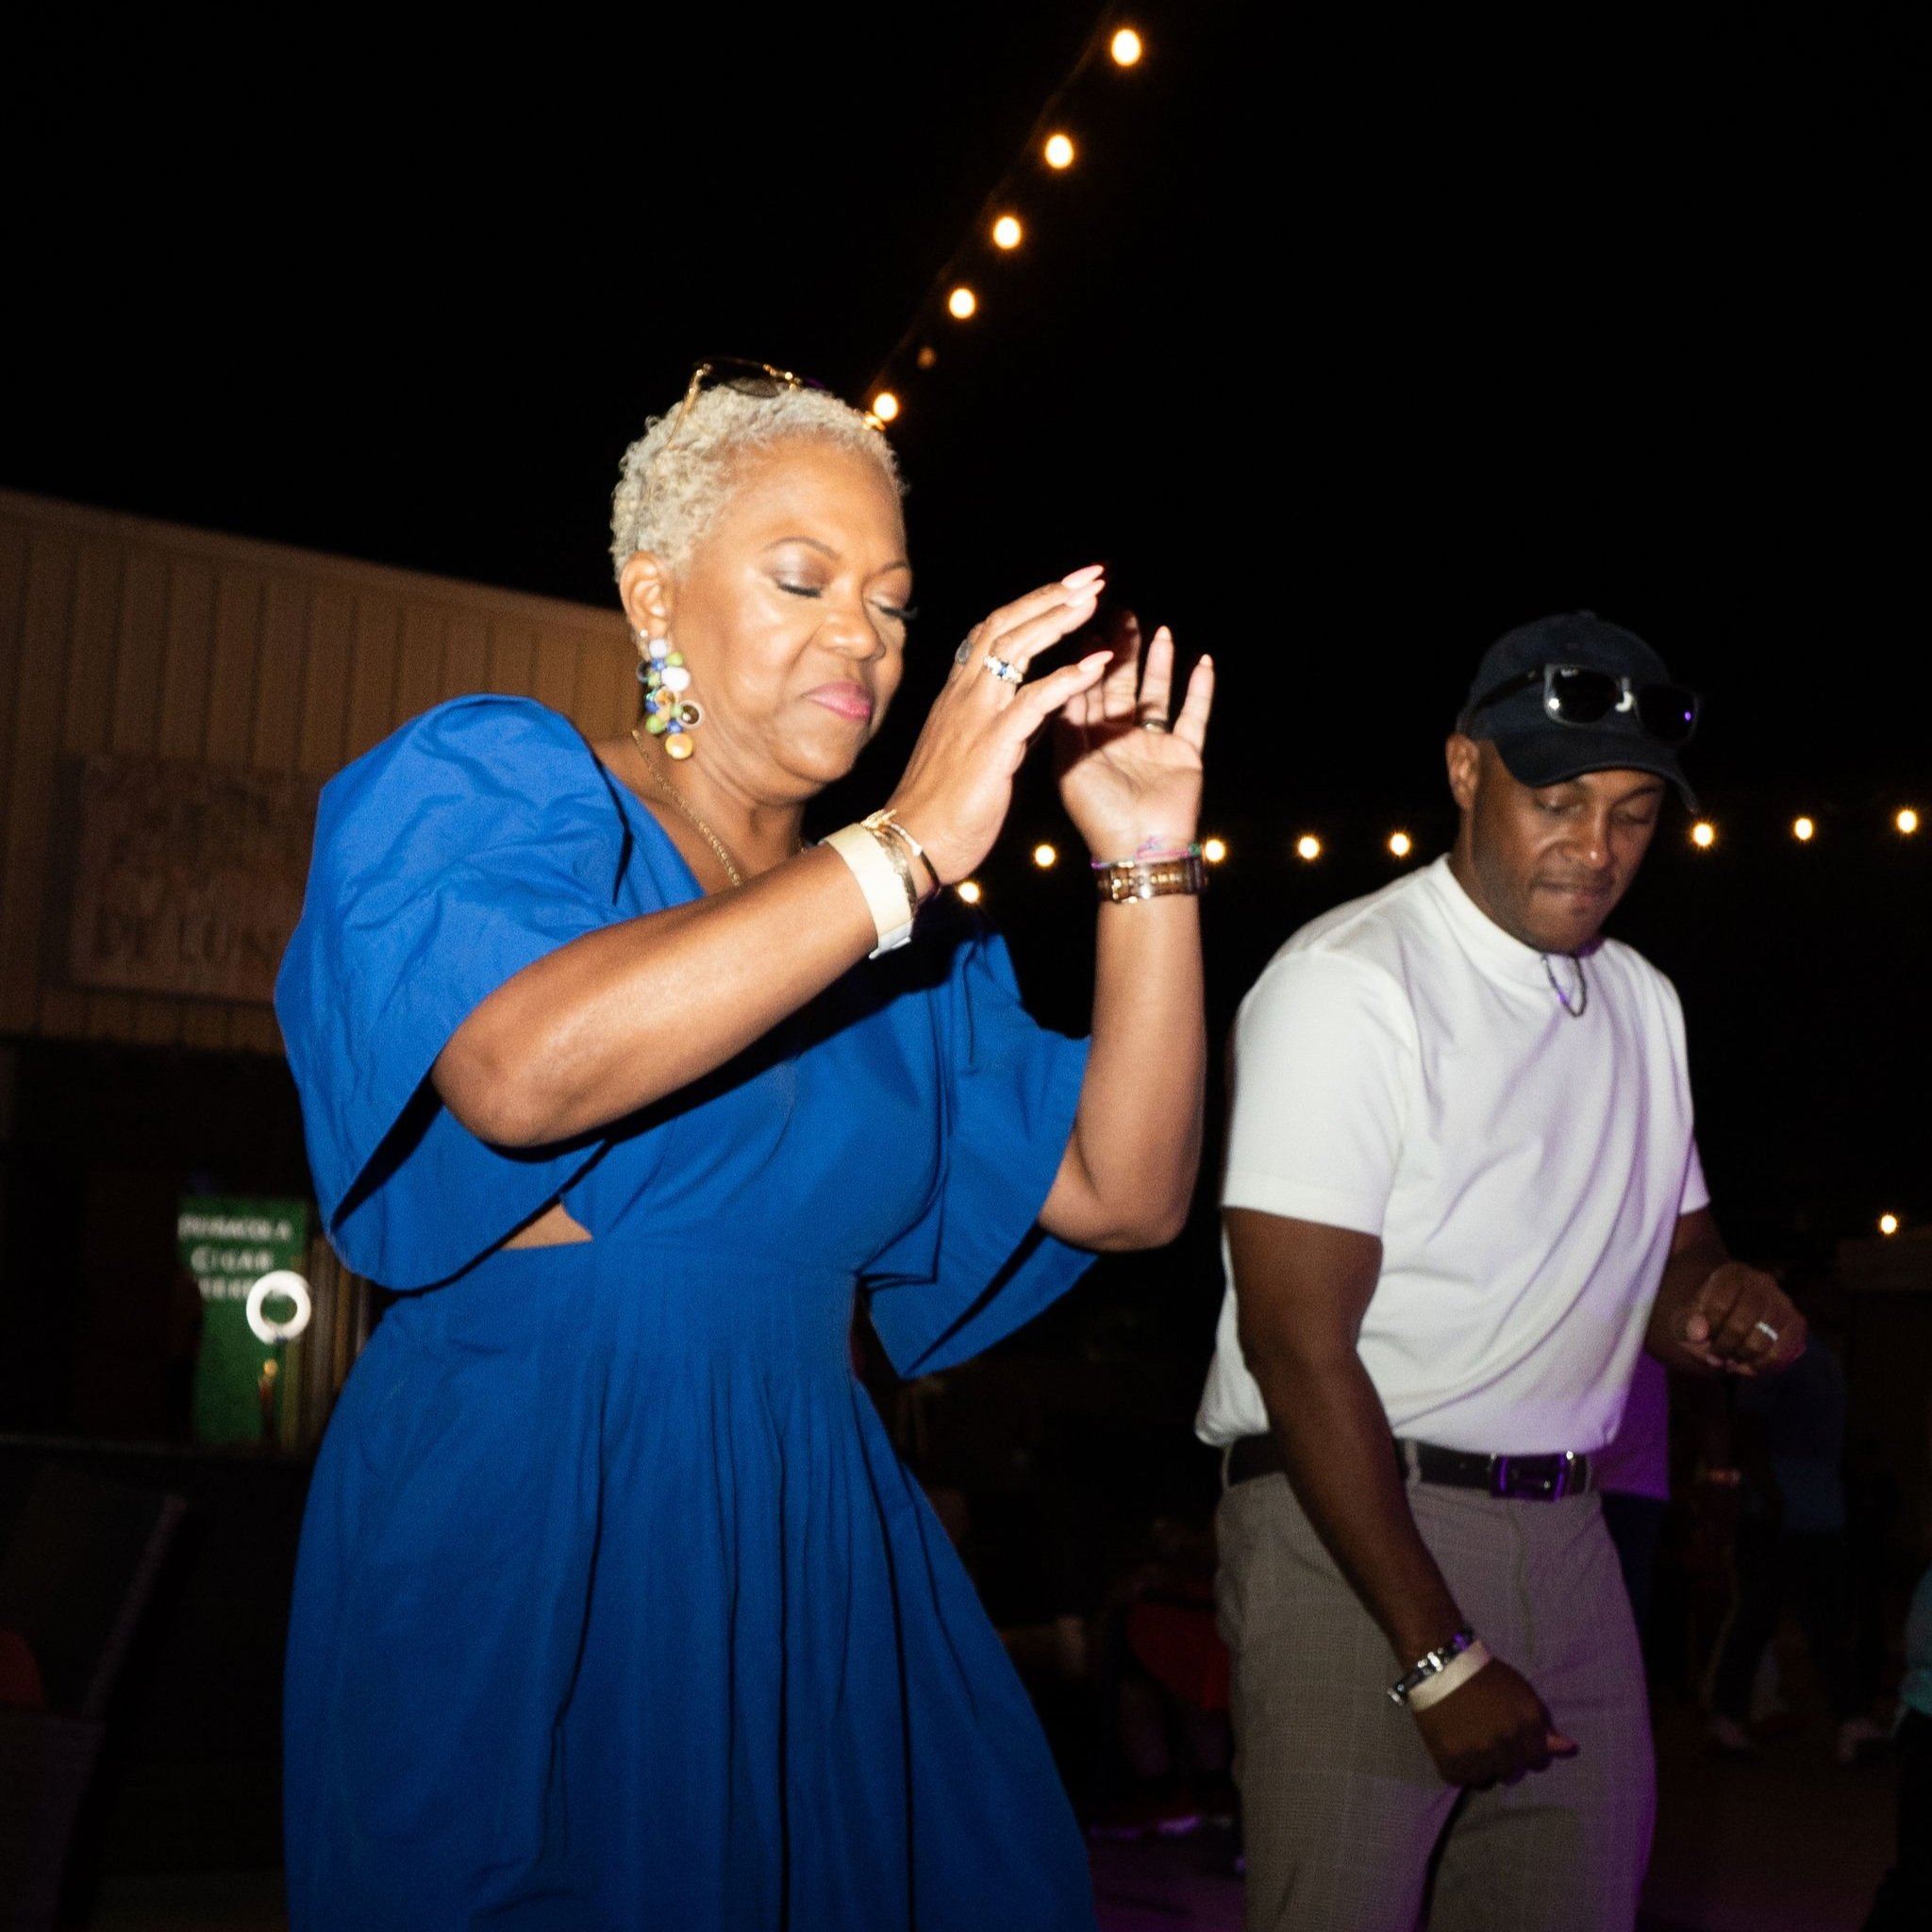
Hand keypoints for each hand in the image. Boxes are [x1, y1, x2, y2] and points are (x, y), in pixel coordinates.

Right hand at [884, 569, 1114, 884]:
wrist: (912, 841)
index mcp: (958, 694)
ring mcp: (977, 716)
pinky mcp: (994, 744)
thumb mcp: (965, 749)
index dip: (1030, 604)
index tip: (1066, 586)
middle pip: (1005, 625)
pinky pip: (1035, 701)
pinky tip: (1099, 663)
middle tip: (1092, 575)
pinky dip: (1069, 678)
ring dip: (1059, 620)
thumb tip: (1026, 704)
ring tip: (1095, 601)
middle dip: (1050, 596)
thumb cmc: (939, 804)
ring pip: (1017, 649)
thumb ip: (994, 720)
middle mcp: (964, 695)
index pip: (992, 631)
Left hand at [1054, 611, 1214, 860]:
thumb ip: (1068, 722)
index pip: (1085, 689)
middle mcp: (1120, 737)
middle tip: (1121, 612)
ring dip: (1157, 662)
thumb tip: (1061, 679)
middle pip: (1121, 684)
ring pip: (1157, 693)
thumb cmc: (1098, 814)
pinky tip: (1203, 660)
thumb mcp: (1069, 766)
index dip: (1085, 658)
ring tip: (1157, 629)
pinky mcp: (1184, 753)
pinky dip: (1200, 689)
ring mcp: (1154, 744)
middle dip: (1121, 650)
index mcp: (1088, 740)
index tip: (1084, 624)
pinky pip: (1194, 715)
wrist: (1139, 851)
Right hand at [1410, 1657, 1577, 1787]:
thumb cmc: (1484, 1676)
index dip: (1527, 1752)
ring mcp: (1480, 1756)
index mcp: (1529, 1724)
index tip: (1514, 1743)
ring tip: (1469, 1743)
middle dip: (1504, 1760)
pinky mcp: (1453, 1765)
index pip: (1539, 1761)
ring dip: (1482, 1766)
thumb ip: (1543, 1723)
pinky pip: (1464, 1780)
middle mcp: (1508, 1743)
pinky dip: (1460, 1768)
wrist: (1438, 1666)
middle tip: (1487, 1739)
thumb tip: (1569, 1749)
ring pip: (1489, 1780)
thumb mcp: (1521, 1692)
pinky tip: (1455, 1746)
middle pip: (1514, 1774)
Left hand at [1664, 1262, 1805, 1376]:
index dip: (1708, 1329)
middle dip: (1724, 1347)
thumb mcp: (1686, 1316)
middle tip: (1715, 1356)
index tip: (1700, 1338)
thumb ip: (1686, 1324)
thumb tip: (1698, 1334)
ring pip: (1763, 1341)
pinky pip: (1782, 1353)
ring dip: (1742, 1358)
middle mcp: (1762, 1282)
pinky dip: (1762, 1366)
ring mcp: (1783, 1302)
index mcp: (1732, 1273)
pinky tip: (1747, 1366)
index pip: (1719, 1304)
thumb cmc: (1705, 1317)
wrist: (1730, 1316)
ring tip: (1730, 1361)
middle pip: (1742, 1324)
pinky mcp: (1796, 1323)